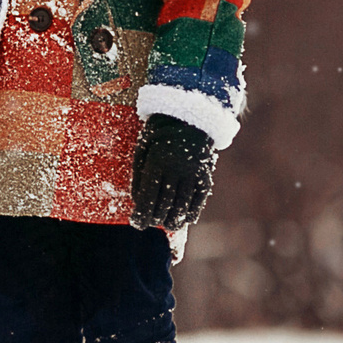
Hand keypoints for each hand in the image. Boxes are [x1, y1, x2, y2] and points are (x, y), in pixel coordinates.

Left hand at [130, 115, 216, 229]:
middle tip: (148, 223)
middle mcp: (177, 170)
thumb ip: (139, 175)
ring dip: (171, 220)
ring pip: (181, 207)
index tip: (136, 223)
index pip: (148, 197)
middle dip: (154, 219)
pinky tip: (182, 219)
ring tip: (163, 223)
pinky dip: (189, 214)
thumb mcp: (142, 149)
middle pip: (164, 206)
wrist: (189, 118)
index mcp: (158, 162)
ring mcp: (194, 175)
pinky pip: (198, 203)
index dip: (141, 214)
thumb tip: (136, 201)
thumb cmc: (159, 135)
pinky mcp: (206, 178)